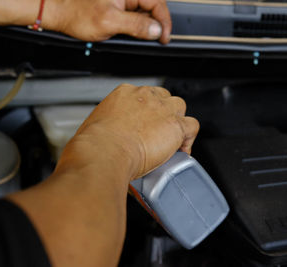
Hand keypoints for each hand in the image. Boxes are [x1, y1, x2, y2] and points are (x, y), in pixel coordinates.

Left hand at [0, 0, 171, 43]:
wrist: (60, 15)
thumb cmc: (77, 14)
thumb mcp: (110, 22)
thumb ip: (136, 25)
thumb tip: (156, 29)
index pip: (157, 3)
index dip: (164, 22)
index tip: (165, 37)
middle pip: (152, 8)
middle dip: (155, 25)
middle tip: (155, 41)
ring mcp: (122, 1)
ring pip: (143, 13)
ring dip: (145, 27)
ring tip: (138, 38)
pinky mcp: (117, 7)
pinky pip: (133, 16)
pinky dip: (135, 27)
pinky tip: (128, 34)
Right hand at [58, 84, 198, 179]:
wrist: (104, 152)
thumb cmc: (95, 144)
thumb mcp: (95, 125)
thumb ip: (107, 125)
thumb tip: (108, 135)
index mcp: (124, 93)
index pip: (142, 96)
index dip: (146, 111)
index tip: (144, 123)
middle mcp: (145, 96)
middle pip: (163, 98)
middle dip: (162, 114)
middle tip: (156, 132)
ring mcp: (162, 109)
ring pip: (179, 108)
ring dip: (177, 122)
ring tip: (171, 140)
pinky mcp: (175, 125)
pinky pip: (192, 126)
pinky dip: (189, 138)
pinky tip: (181, 150)